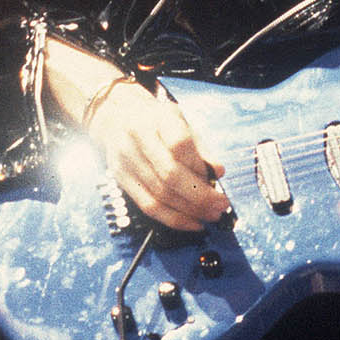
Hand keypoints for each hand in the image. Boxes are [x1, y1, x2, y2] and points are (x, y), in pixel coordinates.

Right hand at [86, 81, 229, 231]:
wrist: (118, 116)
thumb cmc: (158, 121)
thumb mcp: (182, 122)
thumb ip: (200, 147)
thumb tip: (218, 172)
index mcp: (157, 118)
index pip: (179, 143)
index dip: (199, 165)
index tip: (215, 176)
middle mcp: (137, 138)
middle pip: (169, 174)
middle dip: (200, 196)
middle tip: (221, 205)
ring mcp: (126, 160)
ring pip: (160, 195)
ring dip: (190, 211)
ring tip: (211, 215)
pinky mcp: (121, 179)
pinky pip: (148, 207)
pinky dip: (173, 219)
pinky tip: (192, 223)